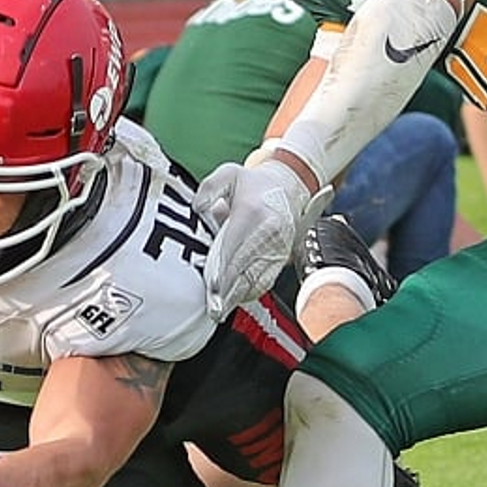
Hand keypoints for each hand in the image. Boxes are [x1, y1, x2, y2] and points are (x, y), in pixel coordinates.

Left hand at [195, 151, 328, 317]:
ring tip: (219, 311)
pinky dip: (250, 292)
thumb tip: (199, 209)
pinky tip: (235, 300)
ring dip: (237, 296)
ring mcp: (277, 247)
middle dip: (227, 290)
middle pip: (244, 267)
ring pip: (256, 278)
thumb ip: (209, 189)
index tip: (212, 286)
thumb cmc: (253, 185)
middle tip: (212, 308)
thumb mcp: (228, 174)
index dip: (223, 268)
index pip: (234, 245)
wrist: (287, 188)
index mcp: (253, 211)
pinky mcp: (281, 259)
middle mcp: (268, 232)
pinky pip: (266, 280)